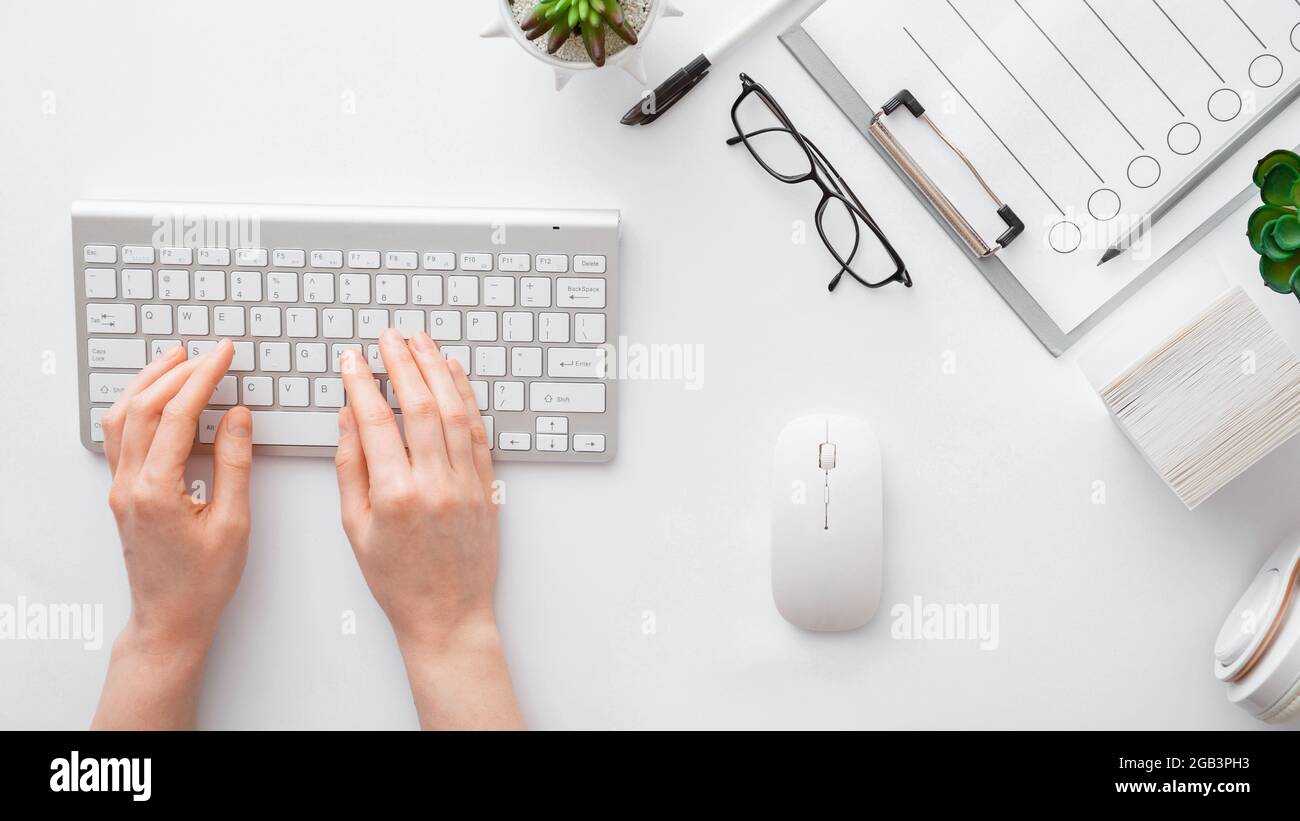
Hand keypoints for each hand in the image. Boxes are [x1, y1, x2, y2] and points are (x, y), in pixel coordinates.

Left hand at [92, 339, 252, 728]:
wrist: (170, 620)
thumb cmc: (203, 582)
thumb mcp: (233, 522)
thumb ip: (234, 463)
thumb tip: (237, 416)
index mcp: (156, 490)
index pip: (177, 415)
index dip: (202, 378)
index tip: (223, 353)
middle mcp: (129, 484)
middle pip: (142, 408)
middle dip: (176, 372)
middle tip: (206, 351)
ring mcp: (120, 489)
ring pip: (121, 418)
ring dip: (148, 384)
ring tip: (177, 361)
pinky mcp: (122, 494)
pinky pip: (119, 437)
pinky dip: (137, 407)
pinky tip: (156, 399)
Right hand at [336, 329, 521, 728]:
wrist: (448, 615)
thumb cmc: (396, 579)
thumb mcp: (356, 528)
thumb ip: (350, 468)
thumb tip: (348, 416)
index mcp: (394, 496)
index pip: (376, 421)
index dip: (362, 382)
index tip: (352, 358)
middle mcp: (435, 484)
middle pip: (421, 406)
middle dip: (402, 363)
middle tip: (388, 336)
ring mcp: (467, 484)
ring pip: (456, 412)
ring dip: (437, 370)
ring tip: (421, 342)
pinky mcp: (488, 487)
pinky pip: (479, 432)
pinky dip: (467, 398)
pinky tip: (454, 375)